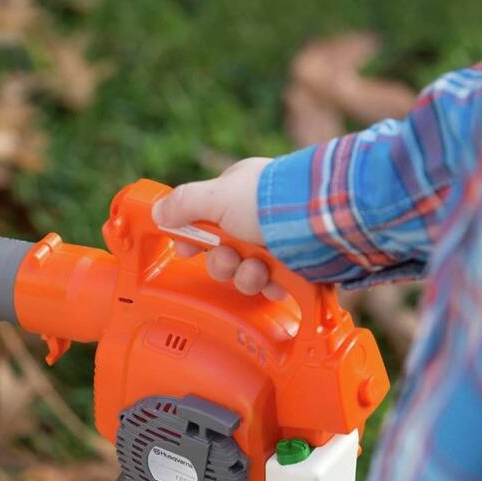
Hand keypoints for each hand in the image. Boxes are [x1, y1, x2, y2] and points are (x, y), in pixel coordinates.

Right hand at [151, 157, 285, 299]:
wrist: (323, 222)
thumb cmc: (268, 202)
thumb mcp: (215, 197)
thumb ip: (182, 204)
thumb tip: (158, 212)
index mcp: (237, 195)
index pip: (203, 220)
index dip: (192, 238)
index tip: (187, 250)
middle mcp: (256, 218)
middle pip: (222, 252)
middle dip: (222, 262)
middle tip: (231, 258)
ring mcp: (277, 242)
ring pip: (245, 271)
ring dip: (246, 276)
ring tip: (259, 270)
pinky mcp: (297, 265)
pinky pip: (272, 284)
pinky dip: (271, 285)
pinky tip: (275, 281)